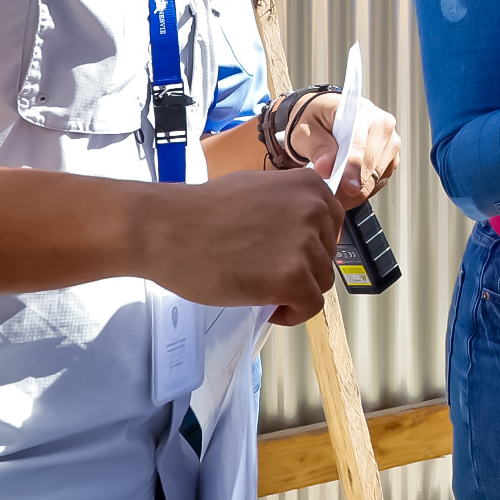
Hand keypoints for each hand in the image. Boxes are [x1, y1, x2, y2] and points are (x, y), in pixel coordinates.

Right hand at [137, 167, 346, 325]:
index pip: (331, 226)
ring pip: (320, 282)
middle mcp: (315, 211)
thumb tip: (301, 229)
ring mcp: (306, 244)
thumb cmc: (201, 212)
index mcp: (309, 186)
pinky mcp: (294, 277)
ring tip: (261, 288)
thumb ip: (287, 205)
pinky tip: (267, 306)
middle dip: (301, 268)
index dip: (310, 246)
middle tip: (267, 272)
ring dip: (295, 291)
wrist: (167, 229)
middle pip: (326, 255)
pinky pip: (311, 306)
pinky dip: (292, 313)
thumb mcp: (257, 190)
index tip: (287, 255)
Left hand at [287, 93, 401, 201]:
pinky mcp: (392, 158)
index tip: (347, 188)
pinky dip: (362, 190)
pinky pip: (379, 182)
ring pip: (376, 177)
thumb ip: (317, 148)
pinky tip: (345, 188)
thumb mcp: (306, 130)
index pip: (360, 144)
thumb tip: (326, 168)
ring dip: (356, 191)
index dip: (353, 168)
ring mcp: (391, 142)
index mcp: (362, 112)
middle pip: (371, 164)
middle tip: (328, 196)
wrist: (327, 117)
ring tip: (334, 193)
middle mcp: (383, 125)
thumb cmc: (315, 121)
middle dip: (350, 184)